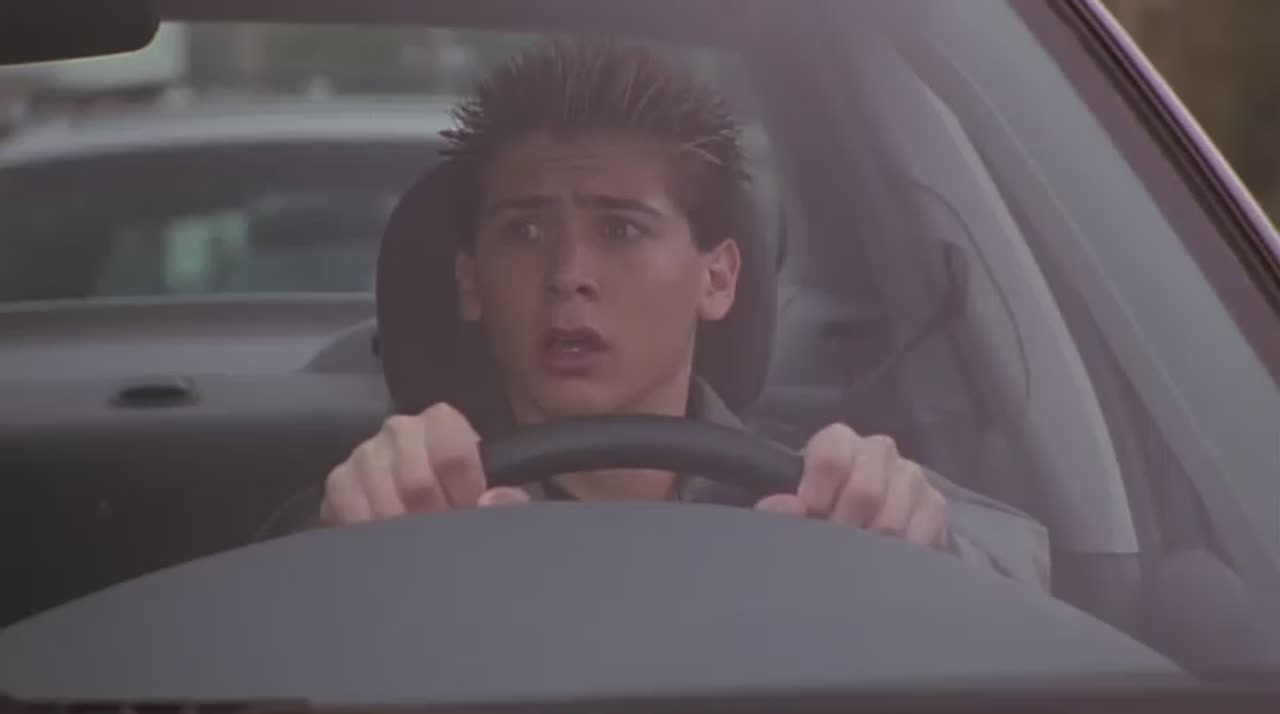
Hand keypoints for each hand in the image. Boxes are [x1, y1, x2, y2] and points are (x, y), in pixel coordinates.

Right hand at [320, 403, 529, 525]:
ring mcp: (364, 453)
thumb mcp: (494, 489)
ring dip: (404, 532)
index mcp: (441, 422)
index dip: (465, 494)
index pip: (452, 455)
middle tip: (443, 537)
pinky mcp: (339, 481)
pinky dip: (371, 533)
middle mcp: (399, 429)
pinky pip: (350, 511)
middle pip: (416, 483)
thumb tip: (490, 501)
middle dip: (435, 520)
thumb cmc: (464, 489)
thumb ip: (509, 497)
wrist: (426, 498)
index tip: (469, 512)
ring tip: (418, 543)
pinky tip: (386, 542)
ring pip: (384, 502)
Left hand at [755, 423, 948, 548]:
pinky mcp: (935, 505)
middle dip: (845, 528)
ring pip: (893, 518)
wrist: (859, 526)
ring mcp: (911, 476)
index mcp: (838, 441)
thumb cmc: (818, 513)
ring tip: (857, 562)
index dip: (819, 492)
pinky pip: (923, 532)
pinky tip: (887, 564)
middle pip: (866, 489)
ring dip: (871, 548)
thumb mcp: (793, 510)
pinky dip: (901, 555)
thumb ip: (776, 510)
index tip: (810, 518)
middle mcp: (878, 451)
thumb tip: (792, 508)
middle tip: (833, 551)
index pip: (832, 454)